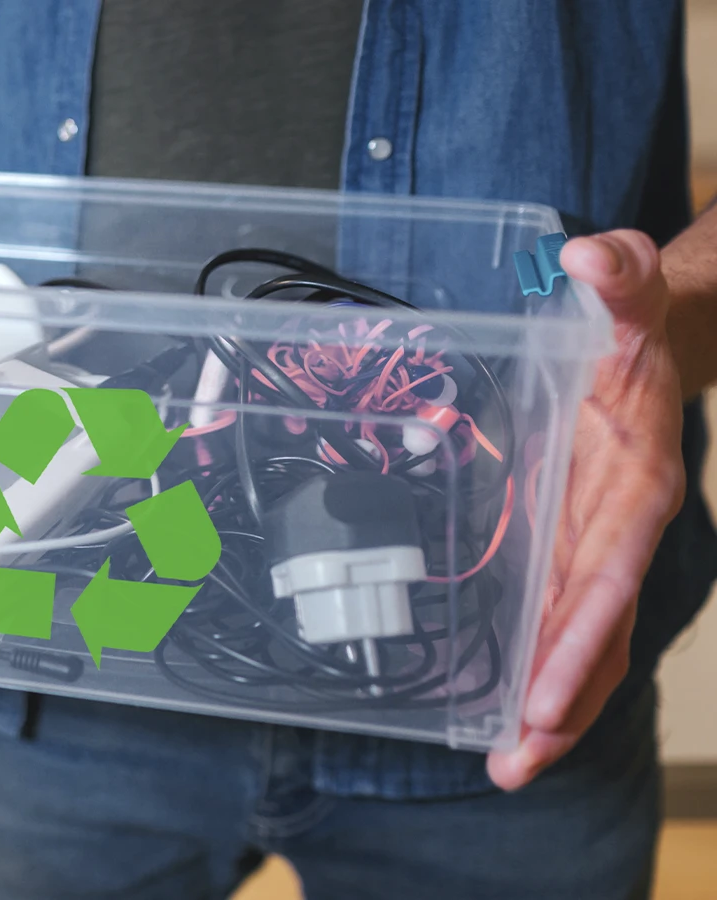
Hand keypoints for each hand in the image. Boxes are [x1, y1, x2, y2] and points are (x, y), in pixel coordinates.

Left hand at [487, 230, 684, 789]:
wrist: (657, 335)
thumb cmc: (636, 321)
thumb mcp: (628, 291)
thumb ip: (617, 279)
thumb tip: (590, 252)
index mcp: (635, 485)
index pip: (609, 574)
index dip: (581, 638)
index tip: (546, 699)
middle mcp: (619, 528)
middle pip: (596, 630)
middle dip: (561, 702)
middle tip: (515, 765)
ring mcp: (596, 544)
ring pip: (583, 639)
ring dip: (551, 705)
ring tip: (509, 766)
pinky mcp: (572, 545)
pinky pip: (564, 617)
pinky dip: (545, 667)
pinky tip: (509, 711)